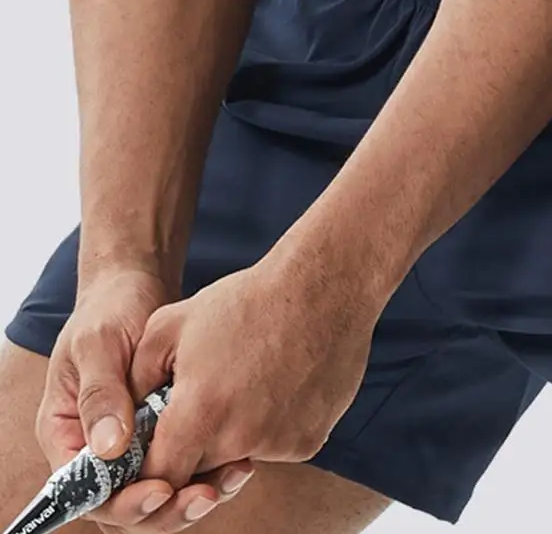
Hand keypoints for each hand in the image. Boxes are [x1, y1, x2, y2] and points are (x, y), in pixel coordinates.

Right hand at [35, 266, 255, 531]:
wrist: (138, 284)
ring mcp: (134, 441)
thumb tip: (108, 450)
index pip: (88, 492)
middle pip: (128, 503)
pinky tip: (242, 459)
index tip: (162, 490)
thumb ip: (101, 394)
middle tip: (208, 494)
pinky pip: (186, 461)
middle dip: (168, 507)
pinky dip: (210, 467)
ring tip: (235, 476)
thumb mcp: (98, 344)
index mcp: (67, 434)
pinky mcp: (166, 429)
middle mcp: (98, 447)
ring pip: (162, 490)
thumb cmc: (111, 308)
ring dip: (196, 493)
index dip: (124, 502)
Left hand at [126, 248, 377, 505]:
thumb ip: (137, 380)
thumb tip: (128, 418)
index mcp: (199, 412)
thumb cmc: (247, 299)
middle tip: (209, 397)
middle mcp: (240, 438)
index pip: (158, 477)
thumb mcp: (171, 324)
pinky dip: (273, 425)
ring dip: (237, 433)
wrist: (324, 285)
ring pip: (241, 457)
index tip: (157, 446)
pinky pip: (277, 447)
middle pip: (201, 469)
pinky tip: (280, 382)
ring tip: (249, 379)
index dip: (151, 468)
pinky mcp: (310, 440)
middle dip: (196, 445)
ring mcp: (280, 442)